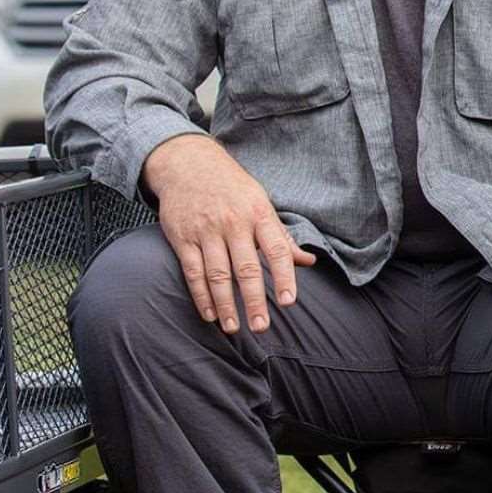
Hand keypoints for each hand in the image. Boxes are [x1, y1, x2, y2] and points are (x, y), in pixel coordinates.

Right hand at [143, 134, 313, 334]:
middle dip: (254, 300)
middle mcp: (234, 223)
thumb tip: (308, 261)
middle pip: (246, 268)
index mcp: (259, 215)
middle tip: (261, 326)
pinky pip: (193, 271)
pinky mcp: (182, 238)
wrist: (188, 164)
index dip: (285, 276)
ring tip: (233, 327)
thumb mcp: (262, 204)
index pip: (277, 250)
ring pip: (218, 274)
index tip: (289, 302)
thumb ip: (282, 237)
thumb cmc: (233, 189)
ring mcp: (207, 231)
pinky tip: (209, 313)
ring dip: (225, 304)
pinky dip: (201, 295)